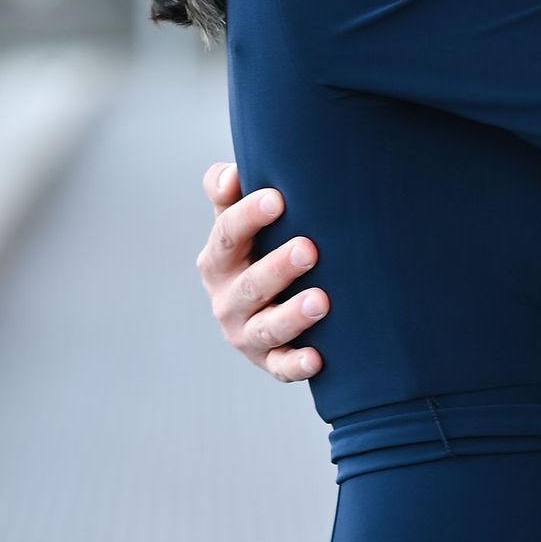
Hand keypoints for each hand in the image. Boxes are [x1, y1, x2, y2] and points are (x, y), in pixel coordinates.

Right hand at [198, 160, 328, 380]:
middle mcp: (227, 299)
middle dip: (278, 268)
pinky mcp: (270, 361)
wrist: (272, 301)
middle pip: (250, 284)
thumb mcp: (239, 221)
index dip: (248, 217)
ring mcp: (247, 333)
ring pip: (268, 327)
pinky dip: (297, 365)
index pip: (227, 236)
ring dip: (292, 315)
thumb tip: (231, 174)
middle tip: (309, 248)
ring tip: (321, 300)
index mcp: (218, 260)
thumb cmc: (259, 249)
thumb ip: (228, 191)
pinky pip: (282, 367)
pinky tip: (318, 358)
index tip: (277, 199)